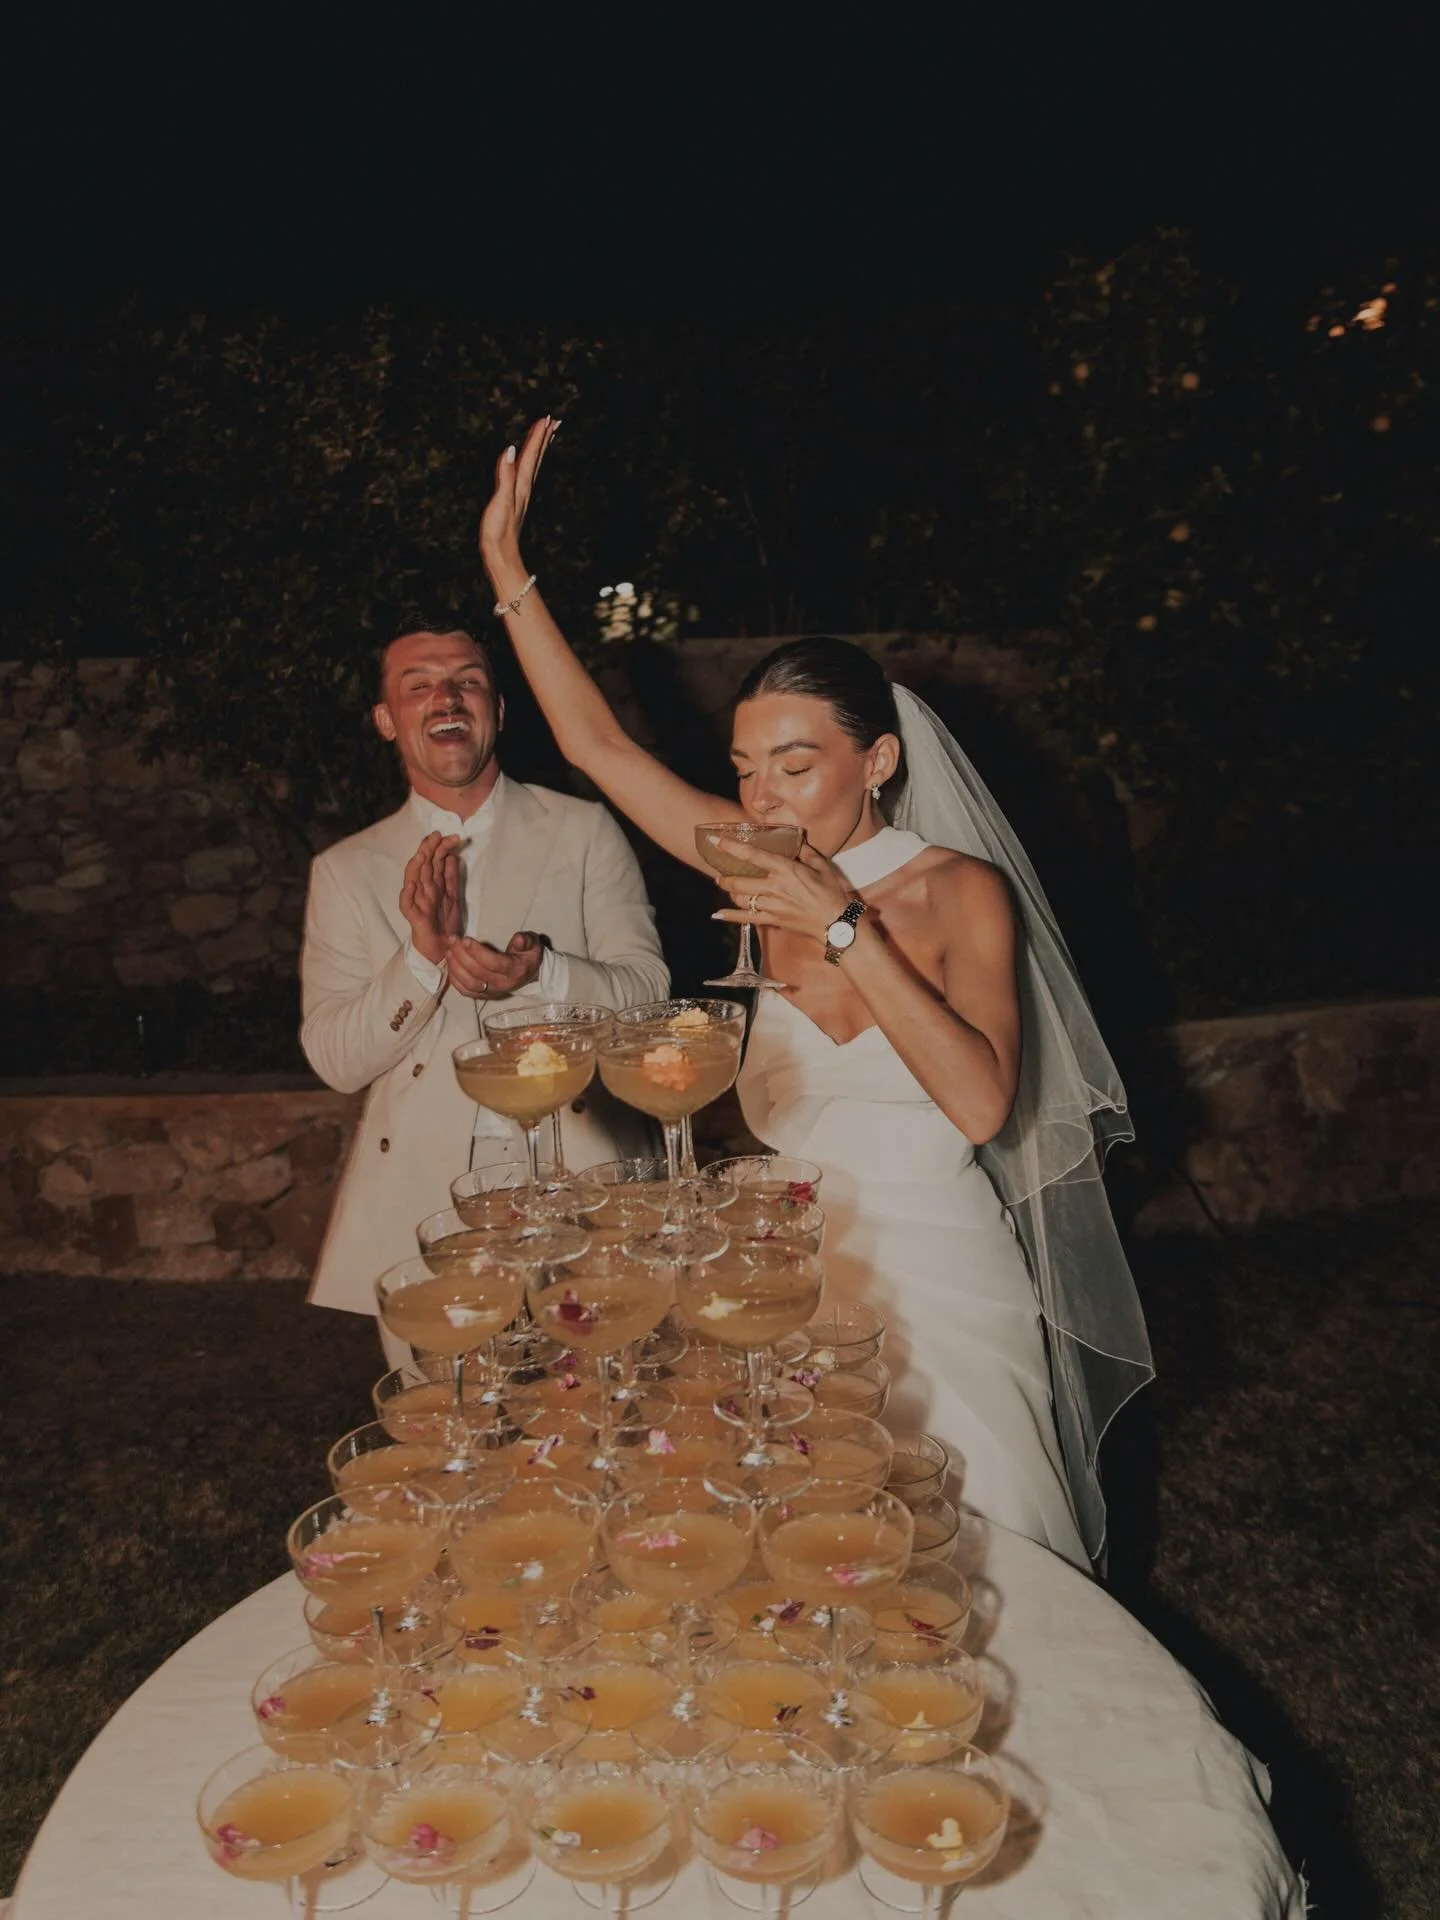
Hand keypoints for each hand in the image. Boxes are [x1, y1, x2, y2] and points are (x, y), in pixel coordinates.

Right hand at [401, 832, 461, 964]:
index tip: (452, 836)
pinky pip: (407, 905)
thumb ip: (451, 877)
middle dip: (429, 850)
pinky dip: (407, 894)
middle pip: (423, 866)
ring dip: (417, 866)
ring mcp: (417, 903)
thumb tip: (452, 855)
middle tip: (437, 835)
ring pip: (413, 881)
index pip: (434, 861)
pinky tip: (410, 884)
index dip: (441, 848)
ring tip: (423, 852)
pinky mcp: (414, 917)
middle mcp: (423, 891)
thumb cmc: (445, 923)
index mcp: (432, 885)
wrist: (442, 948)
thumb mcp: (452, 896)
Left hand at [446, 929, 546, 999]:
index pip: (493, 963)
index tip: (465, 939)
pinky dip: (454, 978)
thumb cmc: (527, 956)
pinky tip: (451, 964)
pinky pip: (464, 991)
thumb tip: (520, 939)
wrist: (528, 974)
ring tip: (449, 950)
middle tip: (453, 940)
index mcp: (515, 971)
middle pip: (477, 973)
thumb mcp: (533, 945)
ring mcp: (491, 992)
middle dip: (462, 955)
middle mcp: (502, 985)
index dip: (477, 952)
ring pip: (469, 983)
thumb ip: (527, 940)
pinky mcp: (482, 996)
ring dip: (455, 967)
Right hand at [479, 415, 559, 571]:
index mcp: (520, 485)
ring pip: (533, 465)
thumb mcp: (500, 500)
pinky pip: (525, 475)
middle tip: (553, 420)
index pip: (530, 455)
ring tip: (545, 435)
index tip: (546, 418)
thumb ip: (505, 475)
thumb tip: (509, 449)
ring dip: (539, 449)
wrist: (500, 554)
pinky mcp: (516, 501)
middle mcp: (524, 488)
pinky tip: (526, 463)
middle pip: (536, 458)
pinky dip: (529, 463)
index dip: (537, 436)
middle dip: (544, 438)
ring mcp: (521, 495)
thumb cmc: (498, 530)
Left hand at [709, 837, 855, 943]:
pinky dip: (730, 916)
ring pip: (740, 898)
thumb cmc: (832, 893)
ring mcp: (771, 906)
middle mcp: (774, 887)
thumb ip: (805, 852)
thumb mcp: (822, 866)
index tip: (716, 841)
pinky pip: (746, 918)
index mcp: (785, 870)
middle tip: (718, 871)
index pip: (752, 855)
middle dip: (725, 876)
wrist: (837, 922)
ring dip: (729, 892)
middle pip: (739, 881)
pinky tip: (717, 915)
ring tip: (724, 886)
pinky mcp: (773, 920)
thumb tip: (796, 839)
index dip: (732, 847)